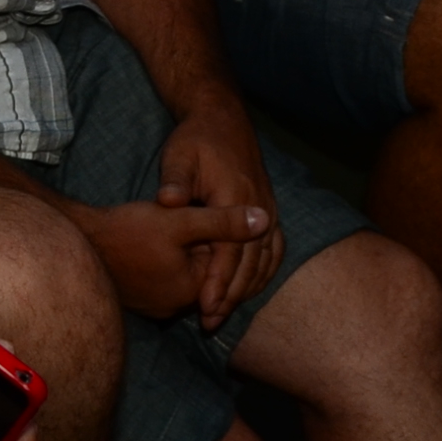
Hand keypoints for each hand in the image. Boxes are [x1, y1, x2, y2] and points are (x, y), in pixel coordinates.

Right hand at [73, 196, 268, 321]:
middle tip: (198, 221)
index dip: (223, 236)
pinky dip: (169, 263)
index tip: (215, 214)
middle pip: (204, 272)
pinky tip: (161, 244)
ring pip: (184, 276)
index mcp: (190, 290)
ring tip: (180, 229)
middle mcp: (174, 307)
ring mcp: (154, 307)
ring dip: (187, 255)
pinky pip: (165, 281)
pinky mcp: (139, 301)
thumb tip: (265, 220)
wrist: (77, 243)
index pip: (223, 265)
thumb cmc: (127, 231)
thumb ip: (224, 222)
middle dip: (206, 247)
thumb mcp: (180, 220)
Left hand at [153, 95, 281, 330]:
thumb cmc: (196, 140)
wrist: (224, 119)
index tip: (205, 306)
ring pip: (263, 260)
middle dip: (231, 295)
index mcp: (235, 196)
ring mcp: (268, 209)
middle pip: (248, 262)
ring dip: (246, 289)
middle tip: (211, 322)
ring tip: (224, 314)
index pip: (228, 250)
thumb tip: (168, 201)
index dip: (217, 281)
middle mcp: (259, 206)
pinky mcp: (269, 210)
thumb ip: (175, 180)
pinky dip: (263, 272)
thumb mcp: (179, 155)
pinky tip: (249, 290)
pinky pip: (273, 249)